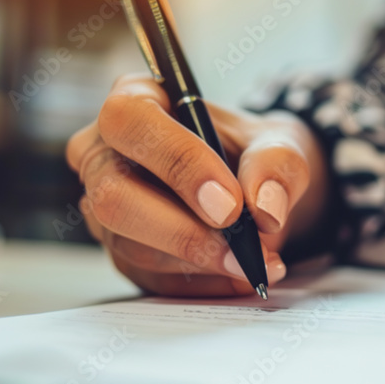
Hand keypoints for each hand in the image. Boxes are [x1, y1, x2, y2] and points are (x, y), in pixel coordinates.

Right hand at [66, 74, 327, 296]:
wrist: (255, 192)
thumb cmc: (253, 154)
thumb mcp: (280, 145)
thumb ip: (277, 166)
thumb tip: (265, 209)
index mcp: (136, 99)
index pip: (130, 121)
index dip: (177, 161)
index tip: (230, 203)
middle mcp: (104, 153)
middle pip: (114, 196)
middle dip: (183, 231)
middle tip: (243, 250)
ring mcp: (104, 207)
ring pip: (132, 246)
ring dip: (200, 263)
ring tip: (255, 263)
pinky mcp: (120, 252)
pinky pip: (150, 279)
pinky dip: (201, 284)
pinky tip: (237, 276)